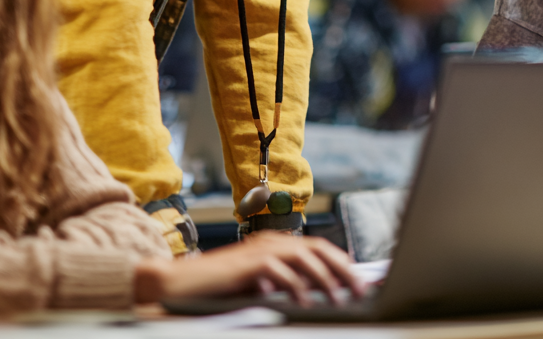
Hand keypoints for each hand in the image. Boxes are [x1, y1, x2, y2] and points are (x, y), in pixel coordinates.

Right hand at [134, 232, 366, 306]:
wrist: (182, 282)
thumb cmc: (219, 287)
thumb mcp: (257, 284)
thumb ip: (282, 283)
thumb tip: (313, 292)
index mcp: (275, 244)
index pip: (316, 247)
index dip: (339, 262)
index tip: (357, 279)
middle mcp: (272, 242)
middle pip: (317, 248)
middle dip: (342, 268)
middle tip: (360, 288)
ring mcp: (261, 250)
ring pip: (305, 257)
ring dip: (325, 277)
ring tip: (340, 296)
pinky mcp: (250, 264)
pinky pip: (282, 273)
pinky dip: (297, 286)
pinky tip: (306, 301)